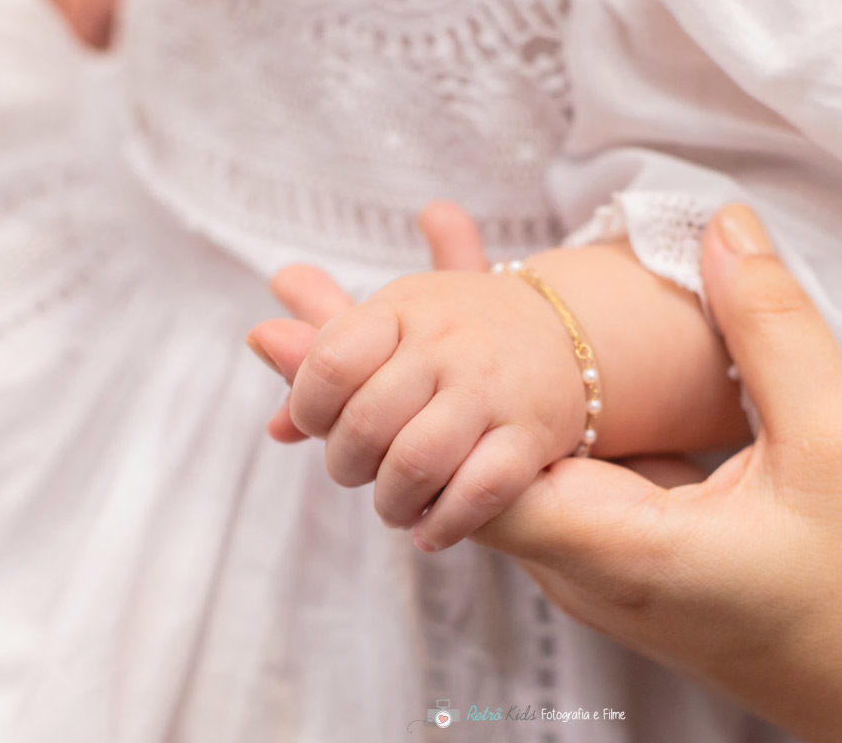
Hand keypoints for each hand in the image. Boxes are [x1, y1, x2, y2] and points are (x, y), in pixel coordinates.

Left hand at [251, 203, 583, 551]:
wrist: (567, 330)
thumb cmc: (456, 334)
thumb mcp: (391, 323)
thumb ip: (325, 364)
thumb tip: (274, 427)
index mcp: (404, 310)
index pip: (329, 362)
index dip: (308, 408)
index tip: (317, 425)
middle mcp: (447, 345)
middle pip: (366, 422)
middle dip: (347, 466)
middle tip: (357, 476)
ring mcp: (491, 389)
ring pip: (416, 462)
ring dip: (392, 502)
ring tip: (394, 508)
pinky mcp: (532, 433)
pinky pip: (478, 490)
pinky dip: (445, 523)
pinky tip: (431, 532)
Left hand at [469, 205, 841, 742]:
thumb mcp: (841, 444)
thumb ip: (772, 330)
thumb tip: (718, 229)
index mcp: (620, 549)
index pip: (467, 475)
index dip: (431, 390)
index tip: (426, 305)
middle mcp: (588, 572)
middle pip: (471, 465)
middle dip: (450, 370)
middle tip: (427, 265)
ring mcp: (604, 574)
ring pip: (513, 470)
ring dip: (498, 390)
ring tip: (483, 289)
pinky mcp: (629, 565)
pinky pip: (563, 480)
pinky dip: (548, 415)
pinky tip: (556, 359)